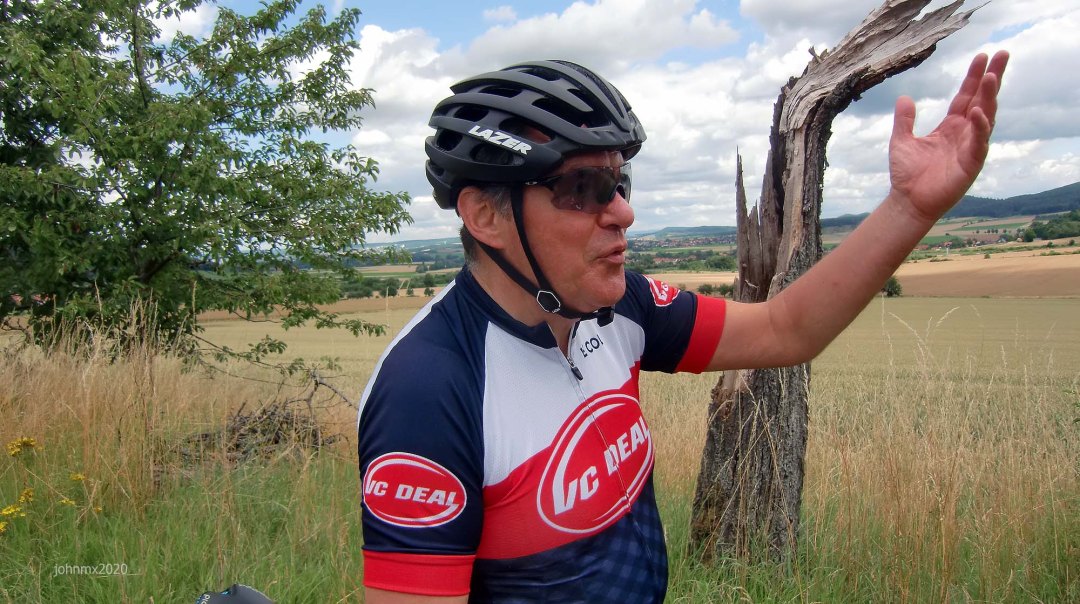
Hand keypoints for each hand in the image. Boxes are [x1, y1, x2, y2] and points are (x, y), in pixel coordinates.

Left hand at [888, 50, 1008, 221]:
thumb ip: (905, 120)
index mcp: (950, 126)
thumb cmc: (907, 174)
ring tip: (991, 77)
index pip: (965, 96)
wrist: (906, 201)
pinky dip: (979, 127)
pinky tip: (977, 112)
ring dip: (988, 97)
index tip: (982, 56)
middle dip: (992, 78)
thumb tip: (904, 97)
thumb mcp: (901, 140)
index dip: (973, 77)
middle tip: (1002, 54)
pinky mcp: (971, 164)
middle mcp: (964, 134)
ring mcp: (969, 147)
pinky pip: (979, 142)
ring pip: (985, 117)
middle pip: (982, 100)